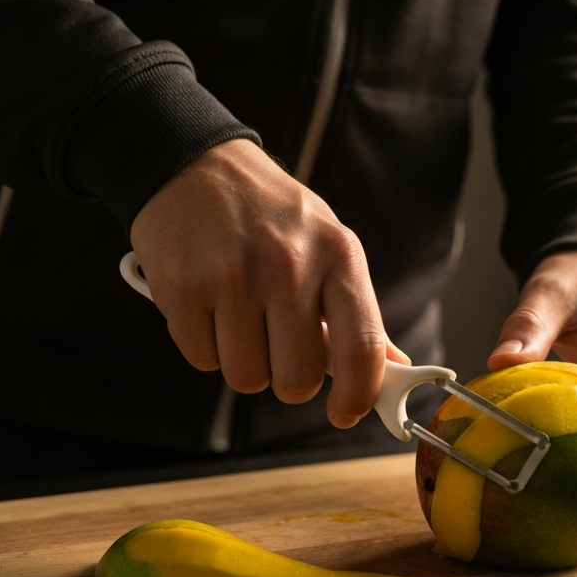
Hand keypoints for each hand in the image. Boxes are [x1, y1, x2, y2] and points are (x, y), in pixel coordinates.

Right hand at [130, 139, 400, 427]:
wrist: (193, 164)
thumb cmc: (268, 214)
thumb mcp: (326, 244)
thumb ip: (356, 310)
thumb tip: (393, 367)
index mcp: (338, 254)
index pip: (362, 348)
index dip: (359, 395)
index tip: (345, 413)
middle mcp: (289, 264)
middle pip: (297, 378)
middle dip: (287, 379)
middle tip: (276, 347)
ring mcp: (233, 276)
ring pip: (246, 377)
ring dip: (241, 362)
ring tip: (237, 315)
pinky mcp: (184, 287)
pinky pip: (200, 360)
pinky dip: (202, 344)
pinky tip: (206, 304)